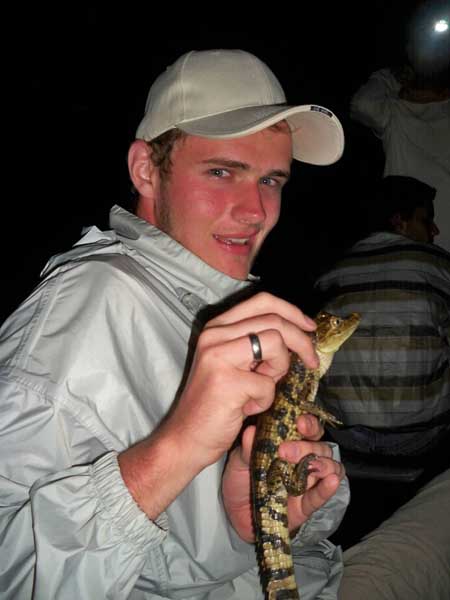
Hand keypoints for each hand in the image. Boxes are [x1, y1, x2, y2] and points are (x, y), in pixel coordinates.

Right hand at [165, 292, 318, 469]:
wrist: (185, 438)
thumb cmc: (214, 404)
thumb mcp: (234, 364)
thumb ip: (256, 345)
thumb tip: (297, 335)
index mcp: (217, 327)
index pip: (262, 301)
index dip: (292, 311)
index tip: (309, 328)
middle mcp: (214, 335)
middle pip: (274, 320)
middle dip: (301, 341)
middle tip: (311, 362)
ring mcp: (217, 355)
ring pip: (275, 343)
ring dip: (280, 370)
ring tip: (263, 388)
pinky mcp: (225, 380)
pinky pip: (267, 384)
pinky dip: (265, 400)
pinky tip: (247, 408)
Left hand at [222, 415, 344, 541]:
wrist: (234, 513)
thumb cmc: (240, 481)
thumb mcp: (240, 461)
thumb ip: (248, 448)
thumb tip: (251, 431)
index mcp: (289, 444)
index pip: (308, 429)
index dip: (309, 423)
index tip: (299, 422)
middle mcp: (302, 461)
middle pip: (320, 447)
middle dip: (307, 447)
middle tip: (285, 451)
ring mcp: (306, 482)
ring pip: (329, 468)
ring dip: (324, 464)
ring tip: (312, 465)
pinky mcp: (305, 505)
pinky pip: (321, 496)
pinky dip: (328, 488)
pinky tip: (331, 481)